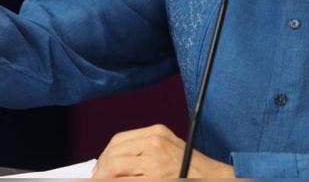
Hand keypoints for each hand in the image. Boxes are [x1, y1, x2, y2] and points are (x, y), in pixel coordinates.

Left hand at [92, 124, 234, 178]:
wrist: (213, 178)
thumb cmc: (191, 168)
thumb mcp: (168, 149)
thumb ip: (144, 151)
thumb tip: (113, 163)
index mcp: (156, 133)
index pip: (118, 140)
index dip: (104, 156)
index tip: (99, 168)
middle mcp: (154, 143)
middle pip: (114, 153)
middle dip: (100, 169)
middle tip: (95, 179)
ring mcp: (154, 162)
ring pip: (115, 168)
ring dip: (104, 178)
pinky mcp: (155, 179)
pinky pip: (125, 181)